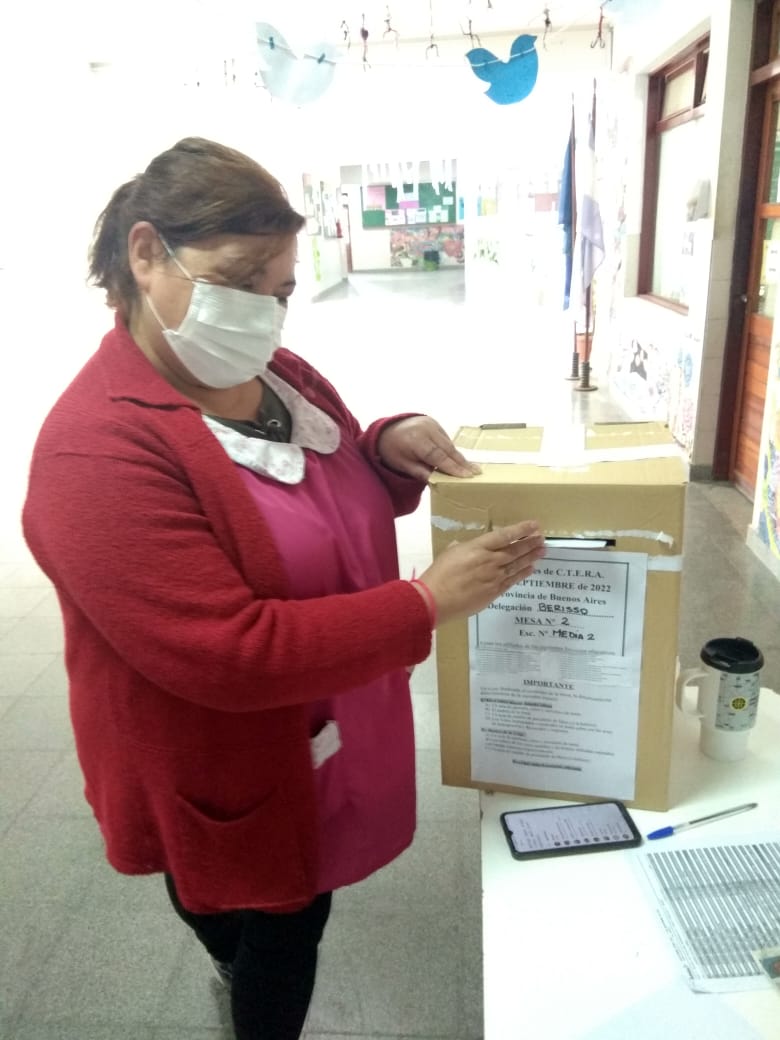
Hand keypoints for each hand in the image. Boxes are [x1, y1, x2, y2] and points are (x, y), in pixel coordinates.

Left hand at [377, 416, 480, 480]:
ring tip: (472, 469)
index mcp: (416, 440)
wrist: (386, 430)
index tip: (467, 476)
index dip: (453, 467)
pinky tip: (460, 460)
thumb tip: (439, 483)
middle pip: (448, 449)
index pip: (438, 456)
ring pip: (449, 444)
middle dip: (462, 463)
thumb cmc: (393, 450)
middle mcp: (426, 429)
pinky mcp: (435, 423)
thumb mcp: (403, 465)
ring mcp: (431, 424)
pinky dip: (451, 450)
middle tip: (477, 473)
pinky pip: (446, 439)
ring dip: (459, 457)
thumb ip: (421, 472)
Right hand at [416, 521, 545, 624]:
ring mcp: (494, 576)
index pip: (505, 535)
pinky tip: (530, 569)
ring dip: (531, 557)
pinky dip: (523, 573)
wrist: (437, 599)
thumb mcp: (450, 553)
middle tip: (542, 538)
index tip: (534, 525)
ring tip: (542, 551)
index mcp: (478, 547)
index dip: (521, 529)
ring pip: (517, 564)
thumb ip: (463, 548)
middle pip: (515, 549)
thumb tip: (467, 547)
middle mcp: (490, 560)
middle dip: (530, 543)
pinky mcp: (495, 591)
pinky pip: (513, 580)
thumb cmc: (439, 574)